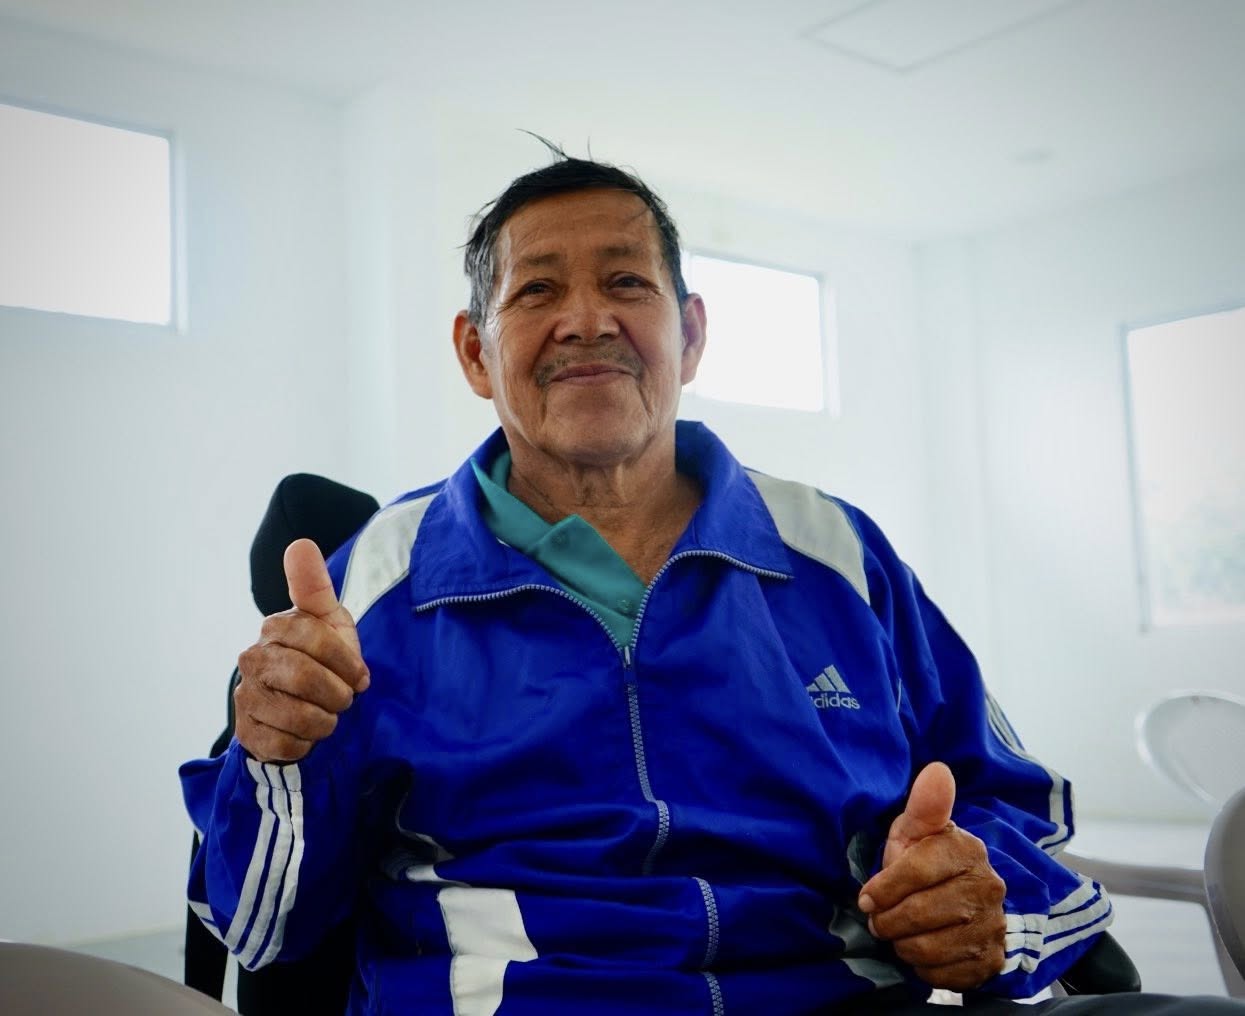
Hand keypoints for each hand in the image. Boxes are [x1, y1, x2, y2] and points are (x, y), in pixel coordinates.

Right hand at [234, 539, 369, 762]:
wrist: (305, 706)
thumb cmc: (323, 657)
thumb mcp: (328, 619)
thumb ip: (314, 585)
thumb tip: (300, 544)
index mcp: (276, 627)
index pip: (318, 640)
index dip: (348, 663)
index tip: (360, 676)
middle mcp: (252, 658)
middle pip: (304, 677)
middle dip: (337, 694)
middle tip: (344, 700)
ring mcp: (245, 695)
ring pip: (295, 714)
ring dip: (324, 721)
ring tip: (327, 716)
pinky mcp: (244, 732)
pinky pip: (282, 744)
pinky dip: (305, 744)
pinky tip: (306, 734)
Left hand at [857, 762, 1006, 991]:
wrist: (965, 903)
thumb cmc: (927, 860)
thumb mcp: (919, 831)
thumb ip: (925, 805)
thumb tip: (937, 770)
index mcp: (967, 851)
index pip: (916, 871)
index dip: (884, 888)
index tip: (866, 897)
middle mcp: (988, 888)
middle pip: (920, 913)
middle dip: (888, 920)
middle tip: (879, 919)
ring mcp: (993, 926)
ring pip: (929, 948)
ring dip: (902, 944)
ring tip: (898, 933)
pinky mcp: (991, 960)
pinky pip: (944, 975)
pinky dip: (922, 968)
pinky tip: (920, 950)